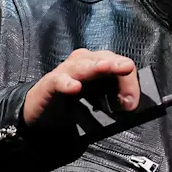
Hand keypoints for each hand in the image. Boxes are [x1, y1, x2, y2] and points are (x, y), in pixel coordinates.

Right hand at [23, 49, 139, 128]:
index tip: (131, 104)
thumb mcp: (97, 103)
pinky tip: (74, 87)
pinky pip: (58, 81)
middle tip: (128, 68)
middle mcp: (82, 63)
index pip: (118, 65)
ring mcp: (65, 72)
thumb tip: (129, 106)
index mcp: (97, 66)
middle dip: (116, 65)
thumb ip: (114, 103)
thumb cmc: (70, 103)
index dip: (128, 81)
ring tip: (107, 67)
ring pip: (83, 65)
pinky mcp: (49, 84)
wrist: (39, 111)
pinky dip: (66, 83)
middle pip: (103, 59)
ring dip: (96, 66)